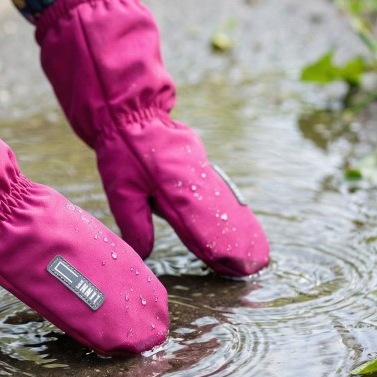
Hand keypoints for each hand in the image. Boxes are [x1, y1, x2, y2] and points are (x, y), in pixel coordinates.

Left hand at [96, 113, 268, 276]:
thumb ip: (135, 223)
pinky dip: (231, 207)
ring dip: (239, 225)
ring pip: (223, 202)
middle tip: (256, 265)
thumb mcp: (120, 189)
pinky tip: (240, 218)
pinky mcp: (197, 162)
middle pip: (219, 215)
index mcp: (175, 187)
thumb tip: (146, 254)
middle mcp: (194, 178)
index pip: (200, 225)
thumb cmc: (122, 150)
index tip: (233, 265)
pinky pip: (218, 189)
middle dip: (237, 242)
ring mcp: (198, 168)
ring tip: (256, 248)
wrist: (131, 110)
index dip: (217, 247)